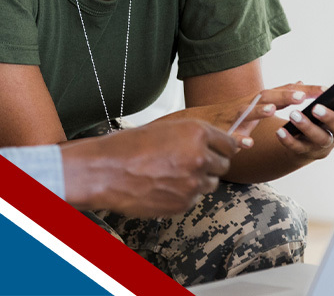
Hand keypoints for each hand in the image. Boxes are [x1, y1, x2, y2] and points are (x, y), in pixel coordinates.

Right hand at [61, 119, 234, 216]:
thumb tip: (211, 145)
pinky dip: (182, 195)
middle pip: (223, 165)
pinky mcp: (184, 203)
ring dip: (197, 181)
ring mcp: (193, 183)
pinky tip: (161, 187)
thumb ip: (190, 137)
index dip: (221, 148)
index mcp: (195, 133)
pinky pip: (193, 199)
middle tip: (186, 164)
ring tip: (170, 175)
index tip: (215, 151)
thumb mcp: (161, 129)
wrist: (104, 171)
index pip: (230, 144)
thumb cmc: (125, 147)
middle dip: (209, 165)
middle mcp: (200, 158)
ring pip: (210, 184)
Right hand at [162, 84, 319, 145]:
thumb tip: (302, 83)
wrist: (191, 123)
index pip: (282, 92)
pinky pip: (230, 136)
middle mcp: (244, 105)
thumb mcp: (254, 105)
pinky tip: (248, 143)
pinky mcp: (220, 131)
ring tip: (273, 109)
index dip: (303, 90)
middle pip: (266, 97)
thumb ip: (277, 97)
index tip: (325, 89)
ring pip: (246, 112)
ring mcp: (231, 117)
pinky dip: (238, 139)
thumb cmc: (226, 116)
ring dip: (259, 110)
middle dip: (284, 95)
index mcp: (256, 101)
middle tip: (302, 95)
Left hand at [277, 89, 333, 159]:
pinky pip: (298, 147)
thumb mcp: (325, 105)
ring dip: (307, 126)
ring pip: (320, 138)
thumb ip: (327, 94)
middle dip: (331, 118)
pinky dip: (288, 139)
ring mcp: (323, 143)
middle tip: (316, 107)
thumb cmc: (316, 118)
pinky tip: (280, 131)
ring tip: (293, 115)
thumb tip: (329, 87)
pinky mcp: (306, 151)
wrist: (302, 142)